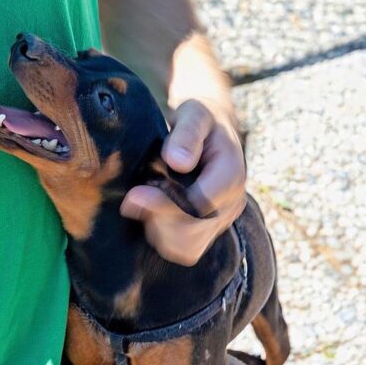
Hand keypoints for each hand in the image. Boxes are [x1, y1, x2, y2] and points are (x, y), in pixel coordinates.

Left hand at [120, 99, 246, 265]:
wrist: (210, 129)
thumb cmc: (199, 119)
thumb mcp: (194, 113)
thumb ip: (187, 133)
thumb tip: (177, 161)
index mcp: (232, 175)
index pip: (200, 206)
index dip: (165, 206)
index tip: (133, 196)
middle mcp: (233, 203)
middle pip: (192, 232)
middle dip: (157, 219)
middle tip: (133, 198)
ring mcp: (223, 221)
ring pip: (187, 247)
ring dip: (159, 231)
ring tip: (145, 204)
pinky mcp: (210, 232)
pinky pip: (186, 251)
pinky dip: (164, 239)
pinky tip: (153, 216)